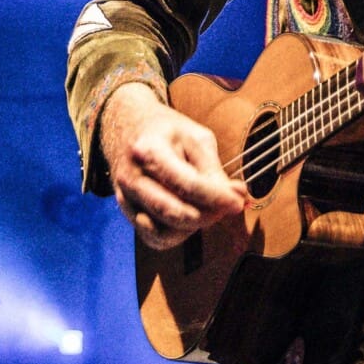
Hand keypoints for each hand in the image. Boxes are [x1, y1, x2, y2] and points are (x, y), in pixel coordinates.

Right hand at [100, 81, 249, 247]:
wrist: (127, 125)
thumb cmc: (165, 130)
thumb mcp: (195, 137)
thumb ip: (214, 169)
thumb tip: (237, 197)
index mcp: (149, 150)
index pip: (187, 184)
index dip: (217, 198)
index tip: (238, 202)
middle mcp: (132, 177)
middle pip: (175, 212)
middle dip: (209, 215)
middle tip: (227, 206)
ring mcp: (125, 198)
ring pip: (164, 232)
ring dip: (194, 227)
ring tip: (207, 209)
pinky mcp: (127, 212)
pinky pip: (154, 238)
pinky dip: (176, 235)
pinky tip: (189, 217)